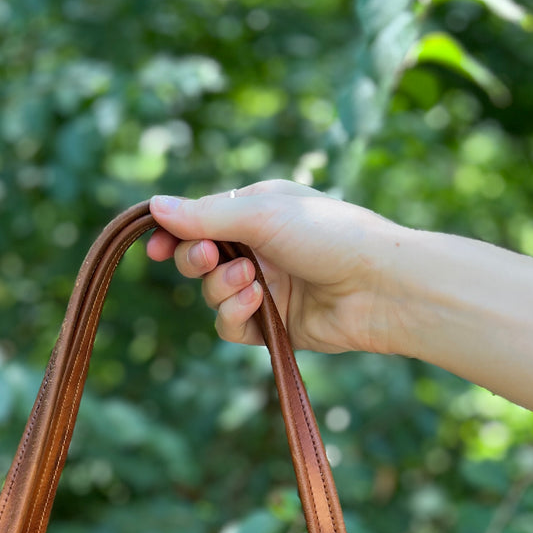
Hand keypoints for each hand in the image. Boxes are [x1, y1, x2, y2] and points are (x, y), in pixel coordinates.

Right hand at [146, 180, 412, 356]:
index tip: (155, 247)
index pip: (198, 221)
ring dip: (221, 289)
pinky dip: (235, 315)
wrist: (379, 285)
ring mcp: (266, 288)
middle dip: (196, 260)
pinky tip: (258, 304)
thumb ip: (205, 216)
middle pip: (198, 259)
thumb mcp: (262, 214)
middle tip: (208, 259)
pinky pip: (231, 327)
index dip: (173, 234)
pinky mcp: (273, 326)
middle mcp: (258, 248)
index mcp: (257, 210)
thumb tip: (153, 206)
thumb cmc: (329, 235)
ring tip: (252, 282)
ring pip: (212, 295)